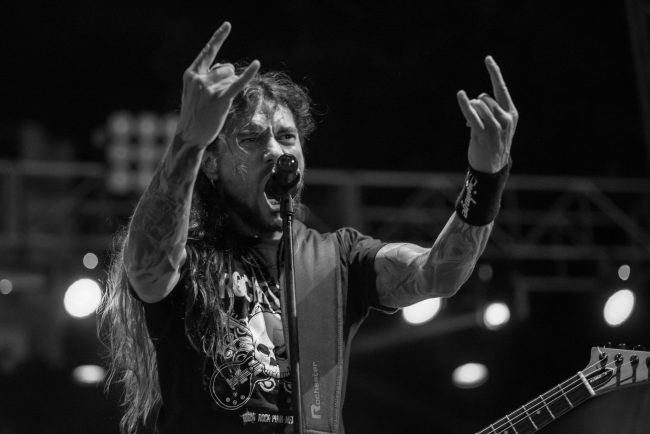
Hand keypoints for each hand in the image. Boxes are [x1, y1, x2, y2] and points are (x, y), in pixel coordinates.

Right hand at [177, 22, 259, 147]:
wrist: (188, 136)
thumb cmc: (195, 114)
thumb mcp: (195, 91)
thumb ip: (209, 77)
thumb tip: (229, 70)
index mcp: (191, 74)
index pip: (208, 51)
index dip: (219, 37)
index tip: (228, 25)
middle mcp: (199, 78)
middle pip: (226, 68)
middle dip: (228, 79)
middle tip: (217, 98)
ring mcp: (208, 89)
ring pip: (232, 79)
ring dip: (231, 90)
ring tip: (218, 104)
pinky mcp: (220, 100)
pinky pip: (237, 84)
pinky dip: (248, 74)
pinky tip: (257, 64)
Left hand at [456, 56, 517, 172]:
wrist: (492, 168)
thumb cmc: (493, 144)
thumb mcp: (497, 126)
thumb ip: (489, 110)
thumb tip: (473, 101)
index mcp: (512, 114)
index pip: (502, 88)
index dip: (494, 72)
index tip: (487, 58)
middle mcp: (506, 118)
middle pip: (484, 98)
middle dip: (475, 105)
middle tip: (474, 121)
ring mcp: (495, 126)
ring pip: (478, 105)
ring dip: (470, 111)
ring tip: (471, 126)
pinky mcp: (483, 133)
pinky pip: (472, 114)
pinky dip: (465, 104)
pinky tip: (460, 95)